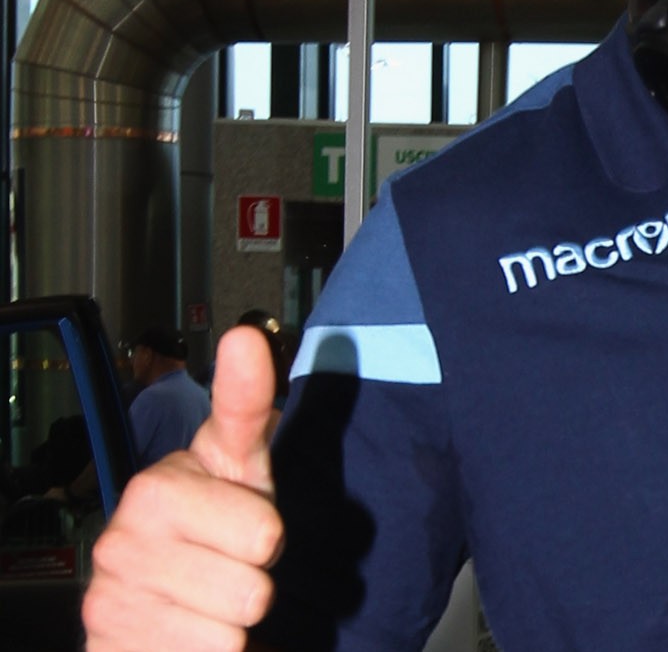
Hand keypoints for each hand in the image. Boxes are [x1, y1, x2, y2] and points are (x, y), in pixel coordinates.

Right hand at [83, 325, 285, 649]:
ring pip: (234, 628)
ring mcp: (111, 600)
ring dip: (235, 622)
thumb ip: (246, 403)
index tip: (246, 485)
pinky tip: (189, 632)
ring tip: (210, 598)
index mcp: (158, 488)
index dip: (268, 531)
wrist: (158, 602)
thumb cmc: (213, 522)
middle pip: (257, 577)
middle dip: (256, 576)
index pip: (262, 528)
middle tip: (229, 564)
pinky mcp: (111, 649)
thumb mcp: (239, 461)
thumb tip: (244, 335)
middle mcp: (123, 541)